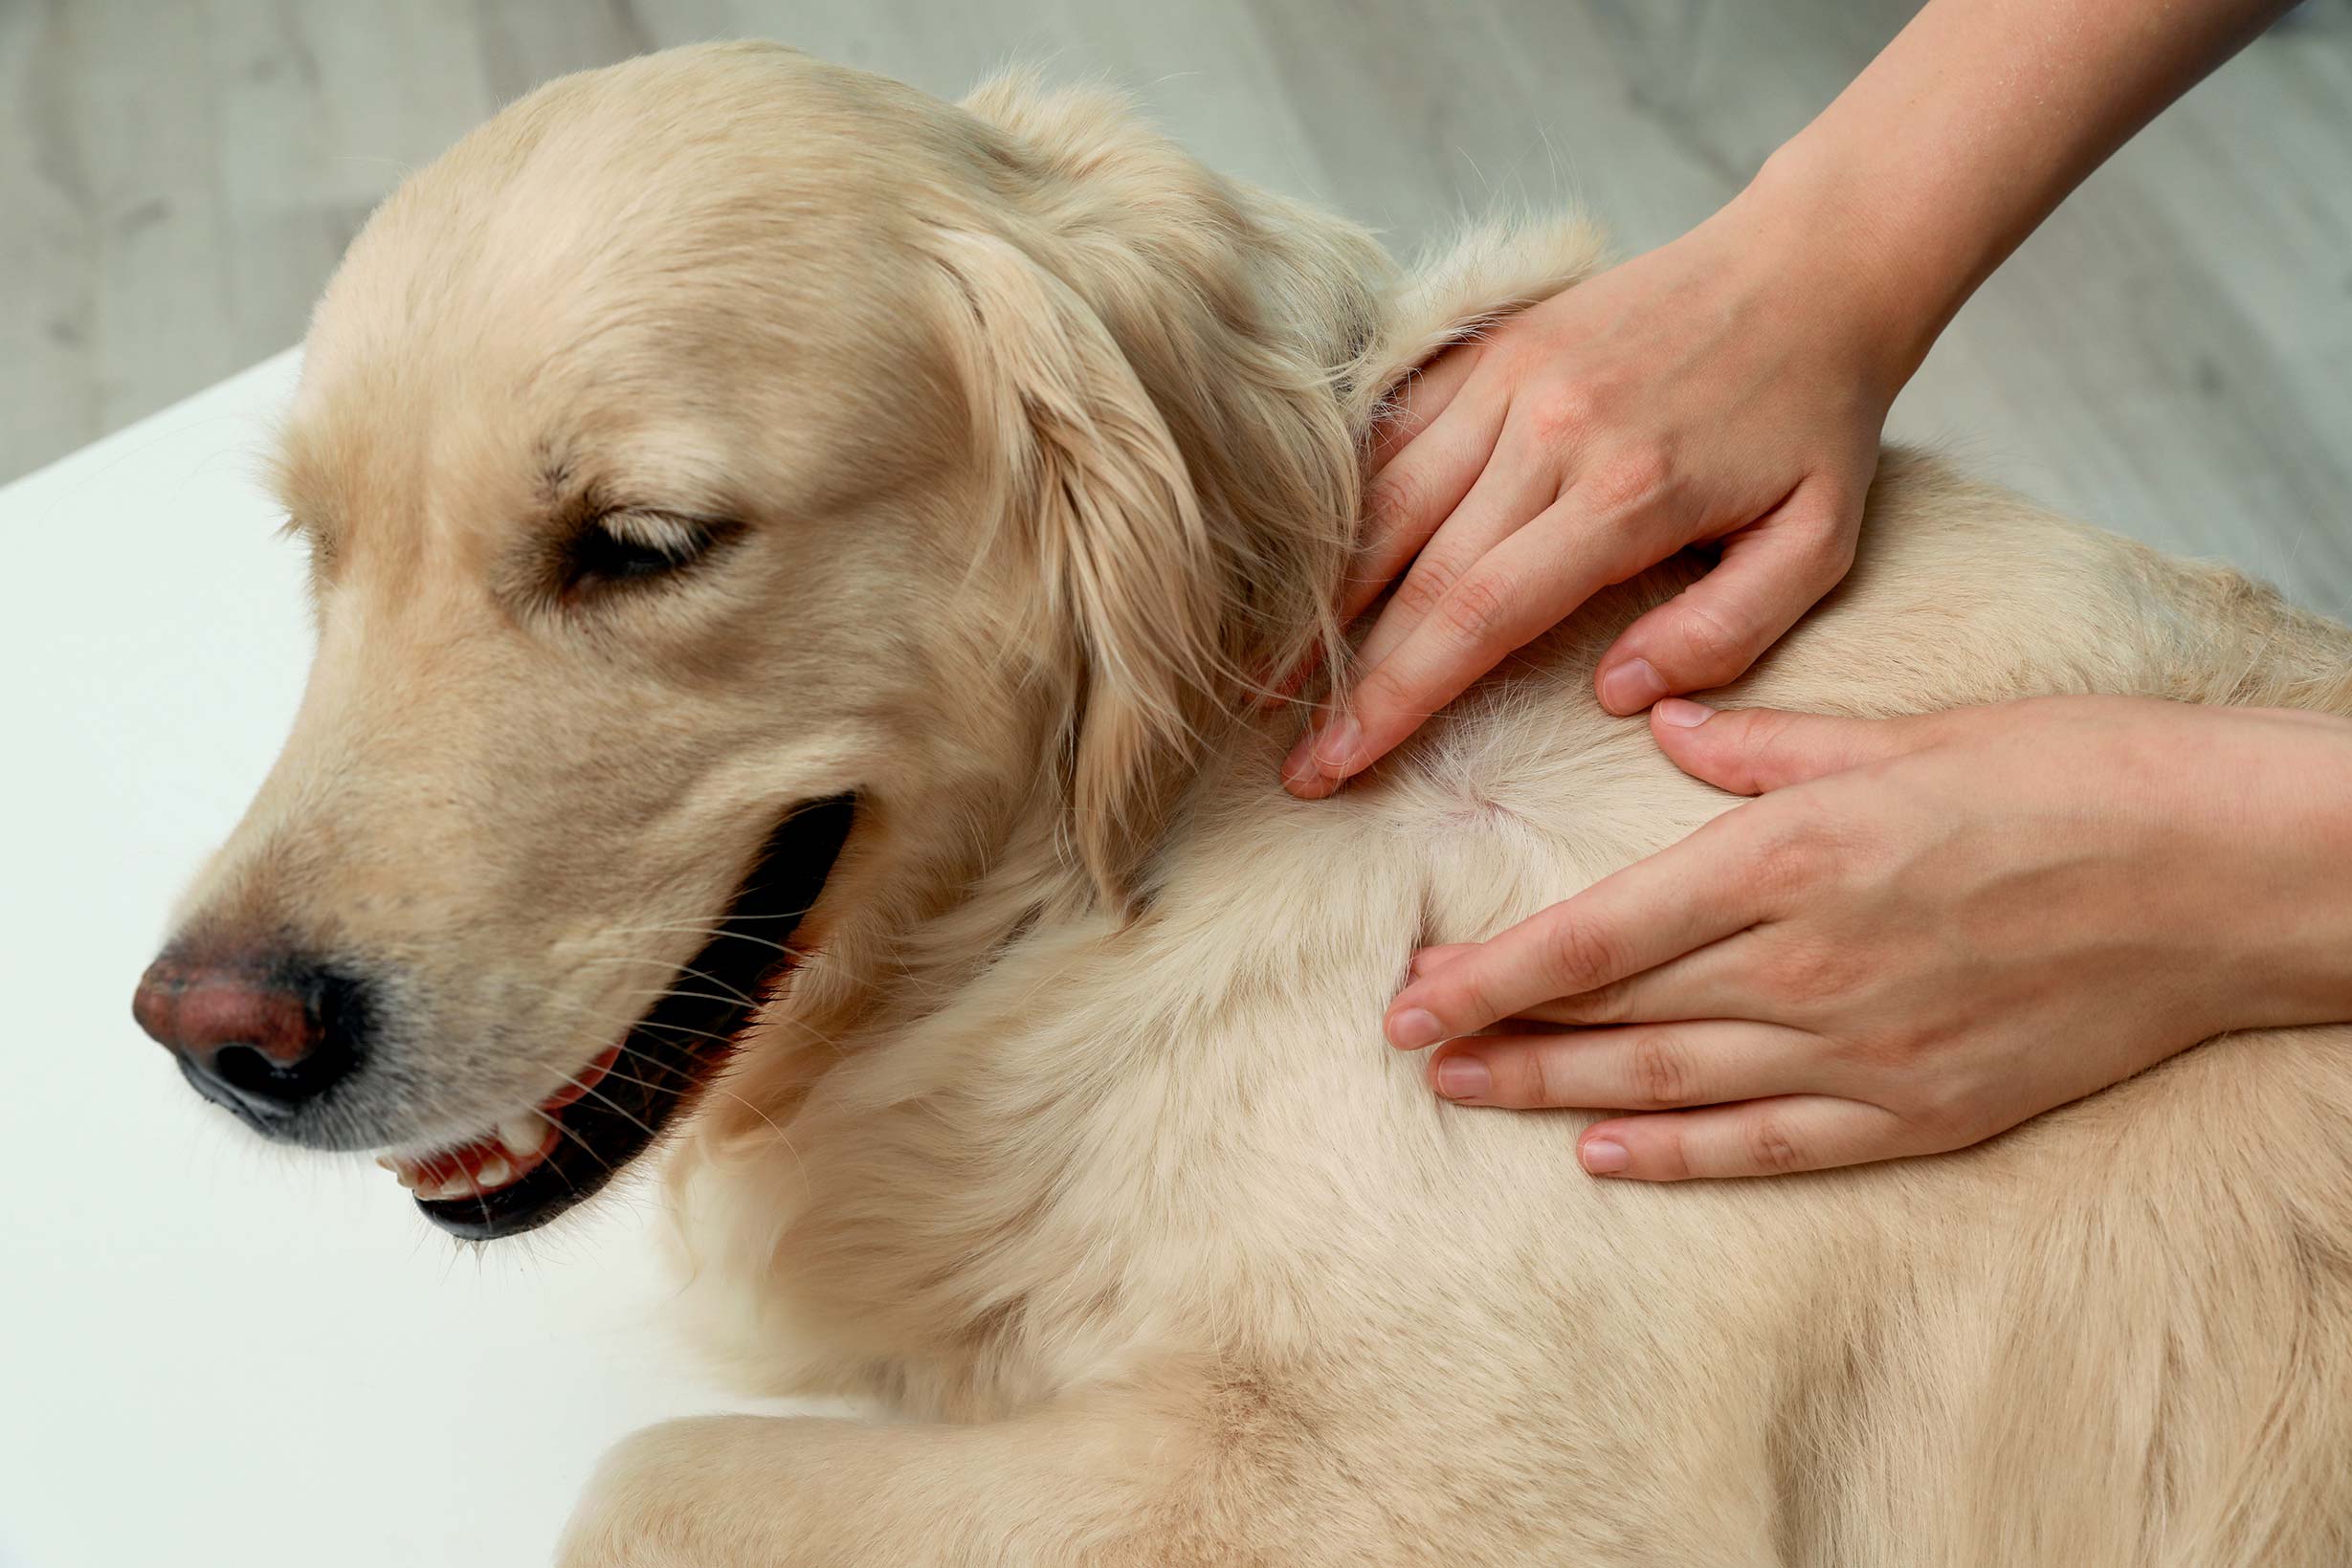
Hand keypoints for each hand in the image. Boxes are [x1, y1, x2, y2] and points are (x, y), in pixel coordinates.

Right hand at [1281, 175, 1904, 798]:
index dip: (1396, 698)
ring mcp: (1509, 377)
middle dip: (1344, 677)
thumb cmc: (1817, 420)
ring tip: (1270, 676)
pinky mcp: (1491, 346)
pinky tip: (1311, 568)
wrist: (1810, 266)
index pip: (1478, 615)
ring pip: (1383, 502)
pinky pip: (1393, 433)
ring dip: (1321, 597)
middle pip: (1413, 572)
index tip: (1338, 763)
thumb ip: (1725, 633)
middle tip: (1294, 759)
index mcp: (1626, 492)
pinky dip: (1346, 504)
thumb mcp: (1819, 544)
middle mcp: (1548, 429)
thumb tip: (1618, 696)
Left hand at [1381, 696, 2351, 1179]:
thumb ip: (1763, 745)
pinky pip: (1771, 1145)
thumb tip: (1663, 722)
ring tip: (1470, 1095)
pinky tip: (1605, 1153)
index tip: (1408, 995)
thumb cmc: (2071, 777)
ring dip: (1556, 1092)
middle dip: (1500, 1031)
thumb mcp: (1903, 732)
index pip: (1598, 932)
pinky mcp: (1920, 1111)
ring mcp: (1862, 1052)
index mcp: (1791, 858)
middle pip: (1615, 1012)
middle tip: (1409, 1046)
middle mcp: (1807, 966)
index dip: (1492, 973)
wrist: (2225, 874)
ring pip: (1670, 1084)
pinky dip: (1680, 1153)